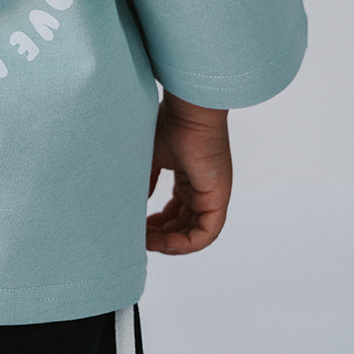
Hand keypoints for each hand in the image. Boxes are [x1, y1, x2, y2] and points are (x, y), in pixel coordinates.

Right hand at [146, 91, 231, 254]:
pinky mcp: (218, 199)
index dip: (158, 224)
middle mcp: (202, 189)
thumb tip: (135, 204)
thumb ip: (145, 182)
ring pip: (195, 233)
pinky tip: (165, 243)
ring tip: (149, 243)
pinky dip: (186, 243)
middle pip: (183, 224)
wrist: (187, 110)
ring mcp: (212, 195)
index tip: (138, 227)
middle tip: (140, 239)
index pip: (176, 210)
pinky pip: (207, 233)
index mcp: (188, 178)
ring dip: (172, 243)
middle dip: (162, 236)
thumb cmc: (169, 124)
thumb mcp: (151, 158)